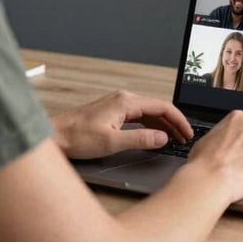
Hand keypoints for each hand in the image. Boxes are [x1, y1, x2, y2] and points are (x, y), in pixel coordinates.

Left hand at [53, 90, 193, 158]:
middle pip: (157, 108)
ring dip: (163, 125)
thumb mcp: (111, 142)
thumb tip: (163, 138)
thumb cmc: (77, 138)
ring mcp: (118, 105)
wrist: (55, 136)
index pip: (162, 106)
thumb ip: (140, 140)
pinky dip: (151, 126)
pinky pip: (139, 117)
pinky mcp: (113, 112)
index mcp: (126, 102)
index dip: (178, 120)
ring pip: (149, 113)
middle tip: (185, 139)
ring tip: (175, 139)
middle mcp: (124, 99)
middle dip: (174, 123)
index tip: (187, 133)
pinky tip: (155, 136)